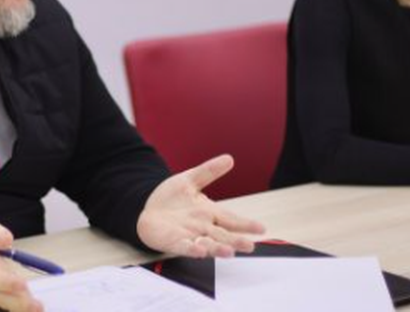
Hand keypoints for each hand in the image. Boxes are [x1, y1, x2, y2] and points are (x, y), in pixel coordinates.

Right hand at [0, 219, 42, 311]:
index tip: (22, 285)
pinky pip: (10, 304)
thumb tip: (6, 240)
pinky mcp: (0, 297)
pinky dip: (22, 308)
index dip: (5, 282)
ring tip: (38, 308)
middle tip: (35, 305)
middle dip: (17, 301)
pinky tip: (36, 309)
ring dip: (21, 307)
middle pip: (0, 295)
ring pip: (6, 303)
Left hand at [136, 154, 265, 257]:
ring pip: (208, 244)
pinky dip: (193, 249)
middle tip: (250, 246)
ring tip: (229, 251)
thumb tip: (229, 158)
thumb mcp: (190, 179)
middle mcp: (203, 227)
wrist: (147, 208)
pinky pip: (185, 247)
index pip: (231, 219)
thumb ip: (209, 171)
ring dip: (218, 249)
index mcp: (210, 213)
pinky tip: (200, 250)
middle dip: (236, 242)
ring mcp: (190, 236)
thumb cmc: (171, 198)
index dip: (246, 224)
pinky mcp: (174, 242)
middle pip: (223, 236)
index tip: (261, 229)